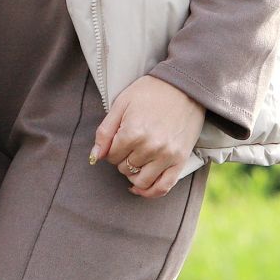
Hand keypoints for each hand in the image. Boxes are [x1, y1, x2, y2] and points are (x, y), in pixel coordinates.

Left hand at [90, 75, 204, 198]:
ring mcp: (167, 156)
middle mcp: (150, 147)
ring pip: (141, 181)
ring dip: (133, 176)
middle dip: (122, 160)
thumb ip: (105, 131)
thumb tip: (95, 156)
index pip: (111, 156)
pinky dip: (150, 192)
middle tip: (128, 146)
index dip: (110, 150)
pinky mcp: (180, 161)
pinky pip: (163, 187)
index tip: (117, 141)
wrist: (184, 87)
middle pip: (125, 168)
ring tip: (134, 164)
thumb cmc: (150, 92)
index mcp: (133, 131)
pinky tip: (141, 188)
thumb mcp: (121, 104)